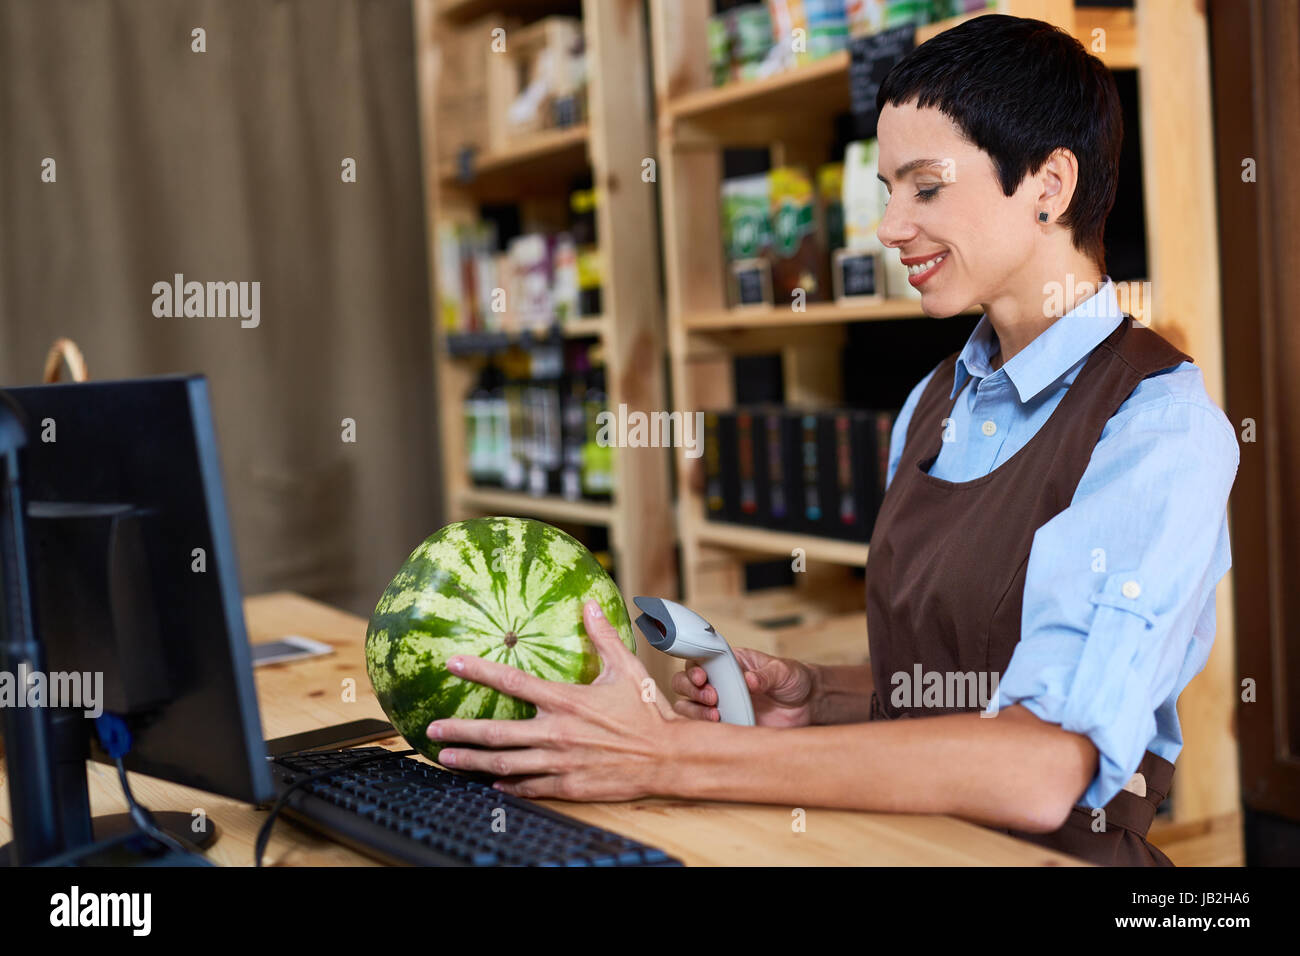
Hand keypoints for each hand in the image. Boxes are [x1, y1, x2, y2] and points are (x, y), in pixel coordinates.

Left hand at [425, 598, 680, 800]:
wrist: (668, 757)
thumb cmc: (648, 712)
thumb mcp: (626, 669)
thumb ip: (603, 637)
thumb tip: (589, 603)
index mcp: (567, 700)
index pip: (512, 682)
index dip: (478, 670)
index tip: (452, 663)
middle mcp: (557, 732)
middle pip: (496, 734)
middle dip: (460, 732)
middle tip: (432, 730)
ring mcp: (560, 762)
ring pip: (505, 765)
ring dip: (472, 762)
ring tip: (447, 760)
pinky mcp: (568, 785)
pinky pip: (529, 787)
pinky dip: (507, 786)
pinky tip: (490, 785)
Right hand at [670, 647, 816, 727]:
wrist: (807, 706)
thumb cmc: (793, 680)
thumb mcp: (783, 672)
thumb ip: (766, 675)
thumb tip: (749, 680)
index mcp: (728, 662)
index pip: (698, 660)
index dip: (693, 668)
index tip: (702, 677)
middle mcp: (718, 682)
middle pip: (683, 683)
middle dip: (691, 690)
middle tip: (712, 697)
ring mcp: (719, 705)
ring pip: (687, 706)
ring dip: (694, 711)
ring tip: (716, 715)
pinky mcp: (726, 725)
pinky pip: (702, 728)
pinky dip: (702, 729)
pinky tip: (719, 728)